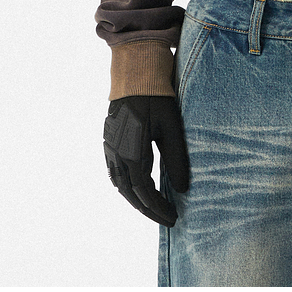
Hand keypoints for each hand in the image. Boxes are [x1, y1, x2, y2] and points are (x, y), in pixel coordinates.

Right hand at [103, 95, 189, 225]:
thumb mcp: (171, 127)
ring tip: (153, 207)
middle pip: (130, 193)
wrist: (135, 72)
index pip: (144, 192)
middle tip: (165, 219)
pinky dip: (125, 185)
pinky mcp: (109, 139)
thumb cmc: (156, 96)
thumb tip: (183, 189)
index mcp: (131, 153)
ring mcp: (109, 147)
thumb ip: (177, 159)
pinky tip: (136, 187)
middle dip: (148, 209)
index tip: (173, 217)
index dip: (158, 207)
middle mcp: (116, 154)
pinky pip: (114, 171)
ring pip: (119, 184)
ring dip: (135, 199)